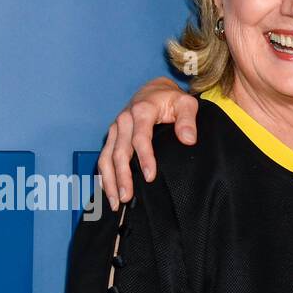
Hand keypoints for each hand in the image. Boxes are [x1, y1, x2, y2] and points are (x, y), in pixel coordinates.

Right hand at [98, 79, 199, 211]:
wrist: (154, 91)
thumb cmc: (171, 99)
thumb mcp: (185, 103)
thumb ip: (188, 120)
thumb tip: (188, 140)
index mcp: (142, 111)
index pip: (140, 138)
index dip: (144, 158)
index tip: (150, 176)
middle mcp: (124, 120)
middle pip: (120, 152)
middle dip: (122, 176)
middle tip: (127, 197)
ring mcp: (116, 128)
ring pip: (107, 156)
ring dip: (109, 180)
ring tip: (116, 202)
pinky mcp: (113, 135)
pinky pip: (104, 156)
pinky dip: (104, 175)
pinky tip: (109, 190)